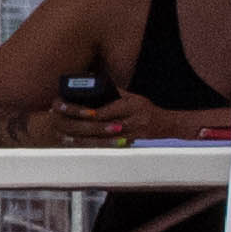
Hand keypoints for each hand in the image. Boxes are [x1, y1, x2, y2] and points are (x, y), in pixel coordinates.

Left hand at [57, 91, 226, 145]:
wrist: (166, 125)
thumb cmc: (145, 108)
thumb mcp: (132, 97)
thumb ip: (114, 93)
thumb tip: (92, 86)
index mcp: (132, 106)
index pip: (107, 110)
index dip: (90, 112)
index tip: (76, 110)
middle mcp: (133, 120)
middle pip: (102, 125)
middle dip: (81, 123)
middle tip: (64, 120)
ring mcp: (132, 134)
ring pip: (103, 138)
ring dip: (83, 136)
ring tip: (66, 133)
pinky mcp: (129, 143)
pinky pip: (108, 146)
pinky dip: (92, 144)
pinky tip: (79, 143)